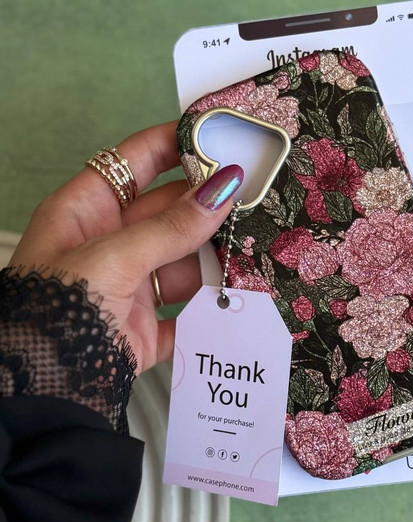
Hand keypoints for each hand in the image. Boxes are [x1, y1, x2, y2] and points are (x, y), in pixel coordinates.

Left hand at [10, 122, 242, 372]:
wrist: (42, 384)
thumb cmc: (57, 306)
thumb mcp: (113, 255)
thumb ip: (172, 226)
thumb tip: (225, 187)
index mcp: (88, 211)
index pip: (134, 162)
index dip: (174, 145)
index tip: (221, 136)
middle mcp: (111, 244)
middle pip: (169, 213)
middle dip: (210, 208)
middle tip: (258, 196)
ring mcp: (130, 288)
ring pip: (186, 264)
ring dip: (218, 262)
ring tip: (261, 247)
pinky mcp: (146, 330)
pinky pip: (188, 316)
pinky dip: (212, 313)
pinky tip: (243, 301)